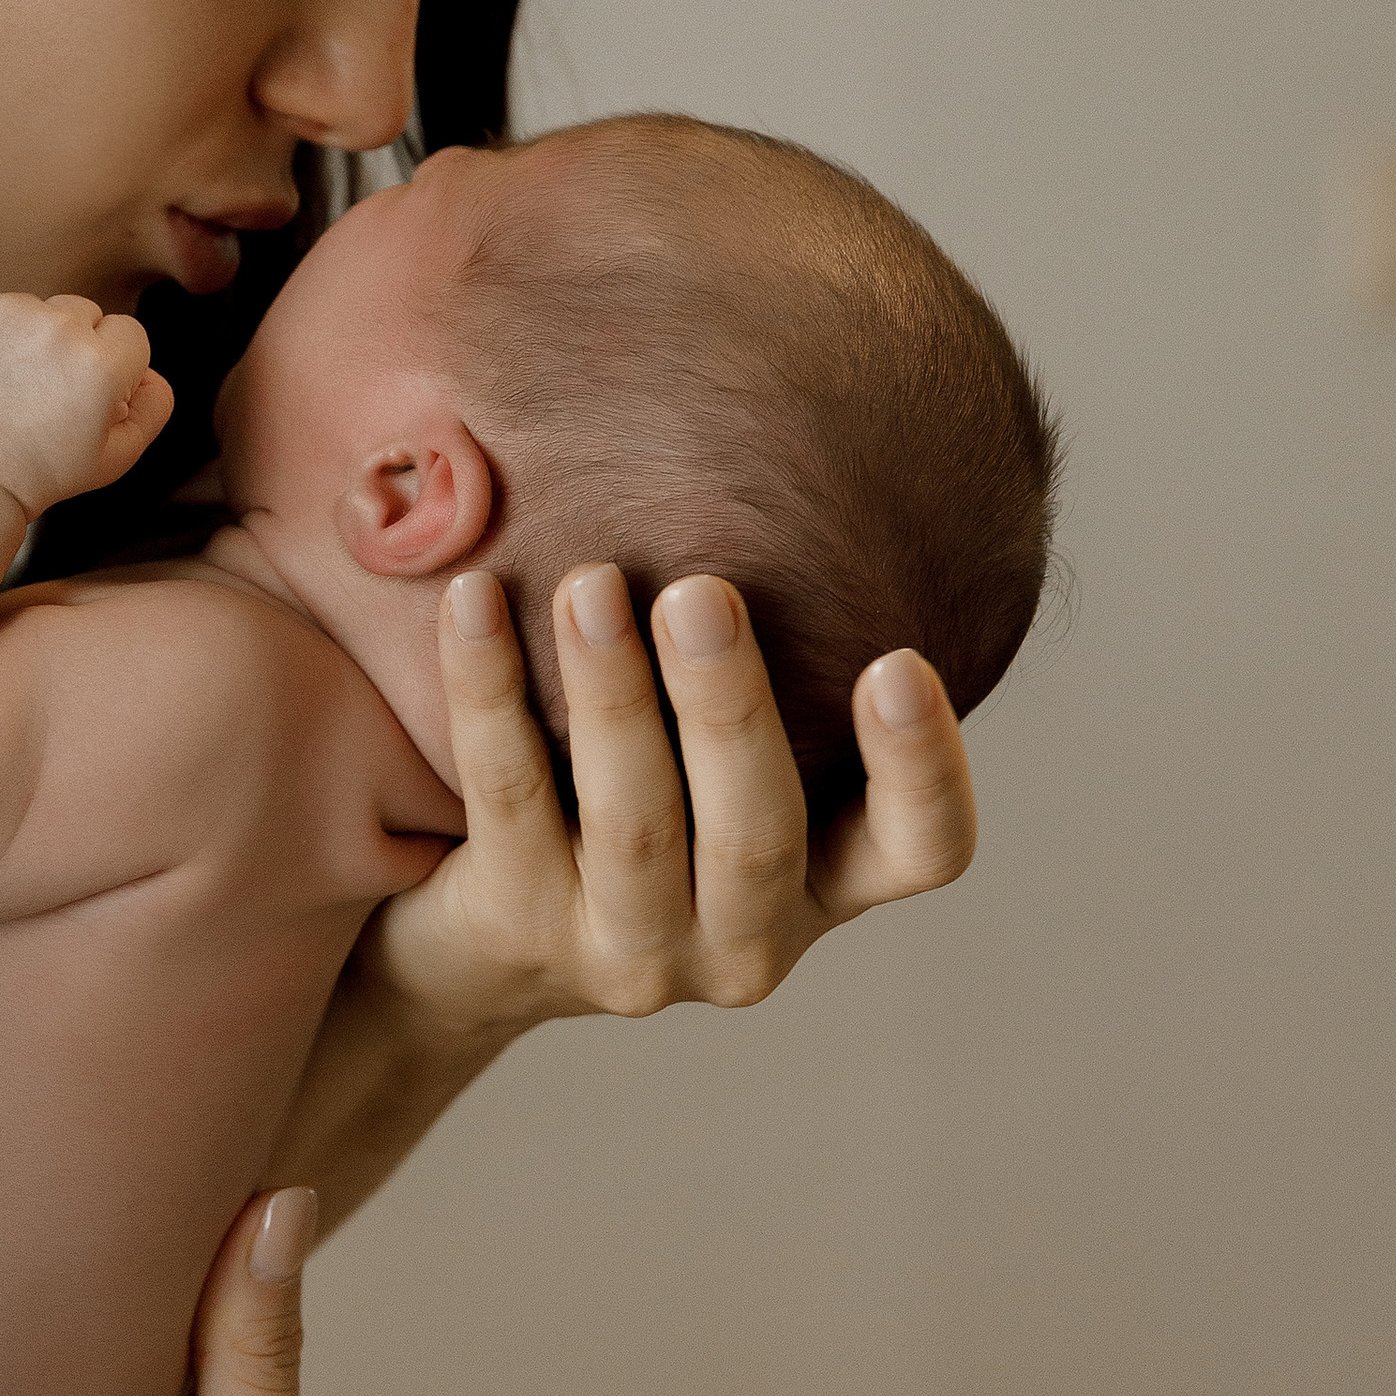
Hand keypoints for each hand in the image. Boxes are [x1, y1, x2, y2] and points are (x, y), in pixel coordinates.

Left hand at [0, 294, 173, 523]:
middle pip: (87, 313)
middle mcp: (55, 327)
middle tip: (50, 394)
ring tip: (14, 389)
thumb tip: (152, 374)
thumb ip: (152, 409)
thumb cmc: (35, 474)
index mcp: (98, 362)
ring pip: (42, 310)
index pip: (131, 334)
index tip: (89, 396)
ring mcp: (7, 314)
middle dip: (78, 346)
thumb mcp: (115, 458)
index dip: (116, 368)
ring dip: (37, 337)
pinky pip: (1, 311)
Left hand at [367, 564, 977, 1033]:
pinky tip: (472, 599)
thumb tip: (781, 442)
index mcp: (828, 885)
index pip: (922, 851)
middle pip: (758, 832)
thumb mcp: (722, 758)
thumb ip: (770, 662)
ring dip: (610, 694)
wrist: (481, 940)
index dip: (923, 770)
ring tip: (589, 585)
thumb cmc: (638, 799)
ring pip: (631, 820)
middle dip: (728, 706)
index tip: (900, 661)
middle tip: (700, 593)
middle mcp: (746, 940)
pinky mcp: (519, 934)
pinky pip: (507, 797)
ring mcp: (631, 953)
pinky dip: (488, 691)